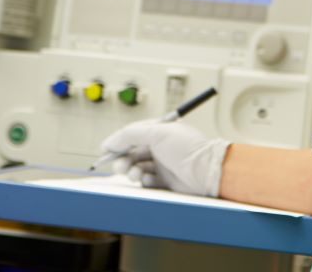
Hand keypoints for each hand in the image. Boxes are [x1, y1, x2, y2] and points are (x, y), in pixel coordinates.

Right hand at [99, 120, 229, 196]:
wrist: (206, 171)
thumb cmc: (186, 147)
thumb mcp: (156, 132)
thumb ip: (130, 134)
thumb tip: (110, 142)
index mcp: (158, 131)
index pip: (132, 135)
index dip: (118, 142)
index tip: (105, 151)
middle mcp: (160, 147)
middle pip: (132, 153)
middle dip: (122, 160)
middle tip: (120, 166)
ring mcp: (163, 164)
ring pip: (137, 167)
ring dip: (131, 171)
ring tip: (135, 173)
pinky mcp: (165, 181)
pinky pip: (147, 181)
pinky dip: (143, 180)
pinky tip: (147, 180)